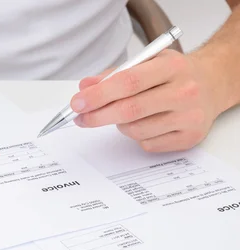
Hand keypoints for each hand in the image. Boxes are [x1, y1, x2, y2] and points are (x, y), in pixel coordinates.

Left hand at [70, 50, 222, 151]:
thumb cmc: (174, 74)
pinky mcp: (189, 138)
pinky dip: (137, 136)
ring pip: (135, 130)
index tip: (77, 103)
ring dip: (120, 125)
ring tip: (126, 114)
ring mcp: (189, 117)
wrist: (213, 84)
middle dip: (98, 116)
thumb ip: (114, 74)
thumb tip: (85, 87)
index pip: (128, 81)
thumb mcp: (147, 63)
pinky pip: (147, 144)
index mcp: (172, 67)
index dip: (98, 94)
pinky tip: (146, 123)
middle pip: (129, 110)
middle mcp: (184, 91)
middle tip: (81, 118)